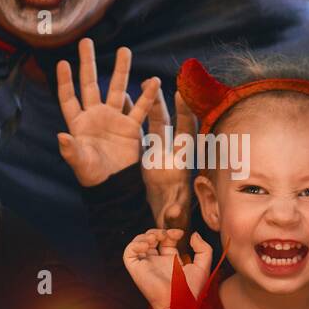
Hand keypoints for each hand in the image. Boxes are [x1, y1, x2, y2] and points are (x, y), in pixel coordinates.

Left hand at [56, 37, 159, 186]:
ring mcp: (113, 119)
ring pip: (116, 89)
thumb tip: (60, 136)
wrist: (115, 186)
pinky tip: (154, 81)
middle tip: (85, 41)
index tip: (62, 62)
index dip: (65, 81)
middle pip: (90, 84)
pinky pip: (139, 108)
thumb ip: (70, 150)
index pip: (69, 98)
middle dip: (88, 62)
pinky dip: (147, 96)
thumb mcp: (80, 163)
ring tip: (125, 50)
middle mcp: (95, 116)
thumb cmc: (93, 176)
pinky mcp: (130, 127)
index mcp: (78, 124)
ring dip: (120, 70)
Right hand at [123, 228, 212, 308]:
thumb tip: (193, 234)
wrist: (179, 303)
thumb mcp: (203, 267)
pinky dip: (135, 244)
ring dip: (146, 235)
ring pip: (138, 243)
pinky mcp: (136, 269)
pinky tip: (147, 244)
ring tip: (155, 238)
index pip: (166, 240)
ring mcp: (146, 265)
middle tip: (167, 234)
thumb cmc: (192, 291)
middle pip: (151, 239)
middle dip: (158, 231)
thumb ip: (203, 249)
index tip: (180, 233)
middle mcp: (157, 262)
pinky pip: (128, 253)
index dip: (171, 232)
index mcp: (171, 261)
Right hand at [141, 88, 197, 228]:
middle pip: (167, 125)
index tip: (182, 93)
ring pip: (153, 126)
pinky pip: (140, 135)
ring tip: (139, 84)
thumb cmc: (174, 224)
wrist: (164, 226)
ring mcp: (157, 156)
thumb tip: (174, 212)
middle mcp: (170, 156)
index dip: (185, 115)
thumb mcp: (174, 220)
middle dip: (162, 104)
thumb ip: (174, 215)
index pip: (186, 135)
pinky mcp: (146, 160)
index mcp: (180, 167)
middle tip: (154, 81)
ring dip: (148, 106)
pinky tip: (123, 101)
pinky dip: (134, 119)